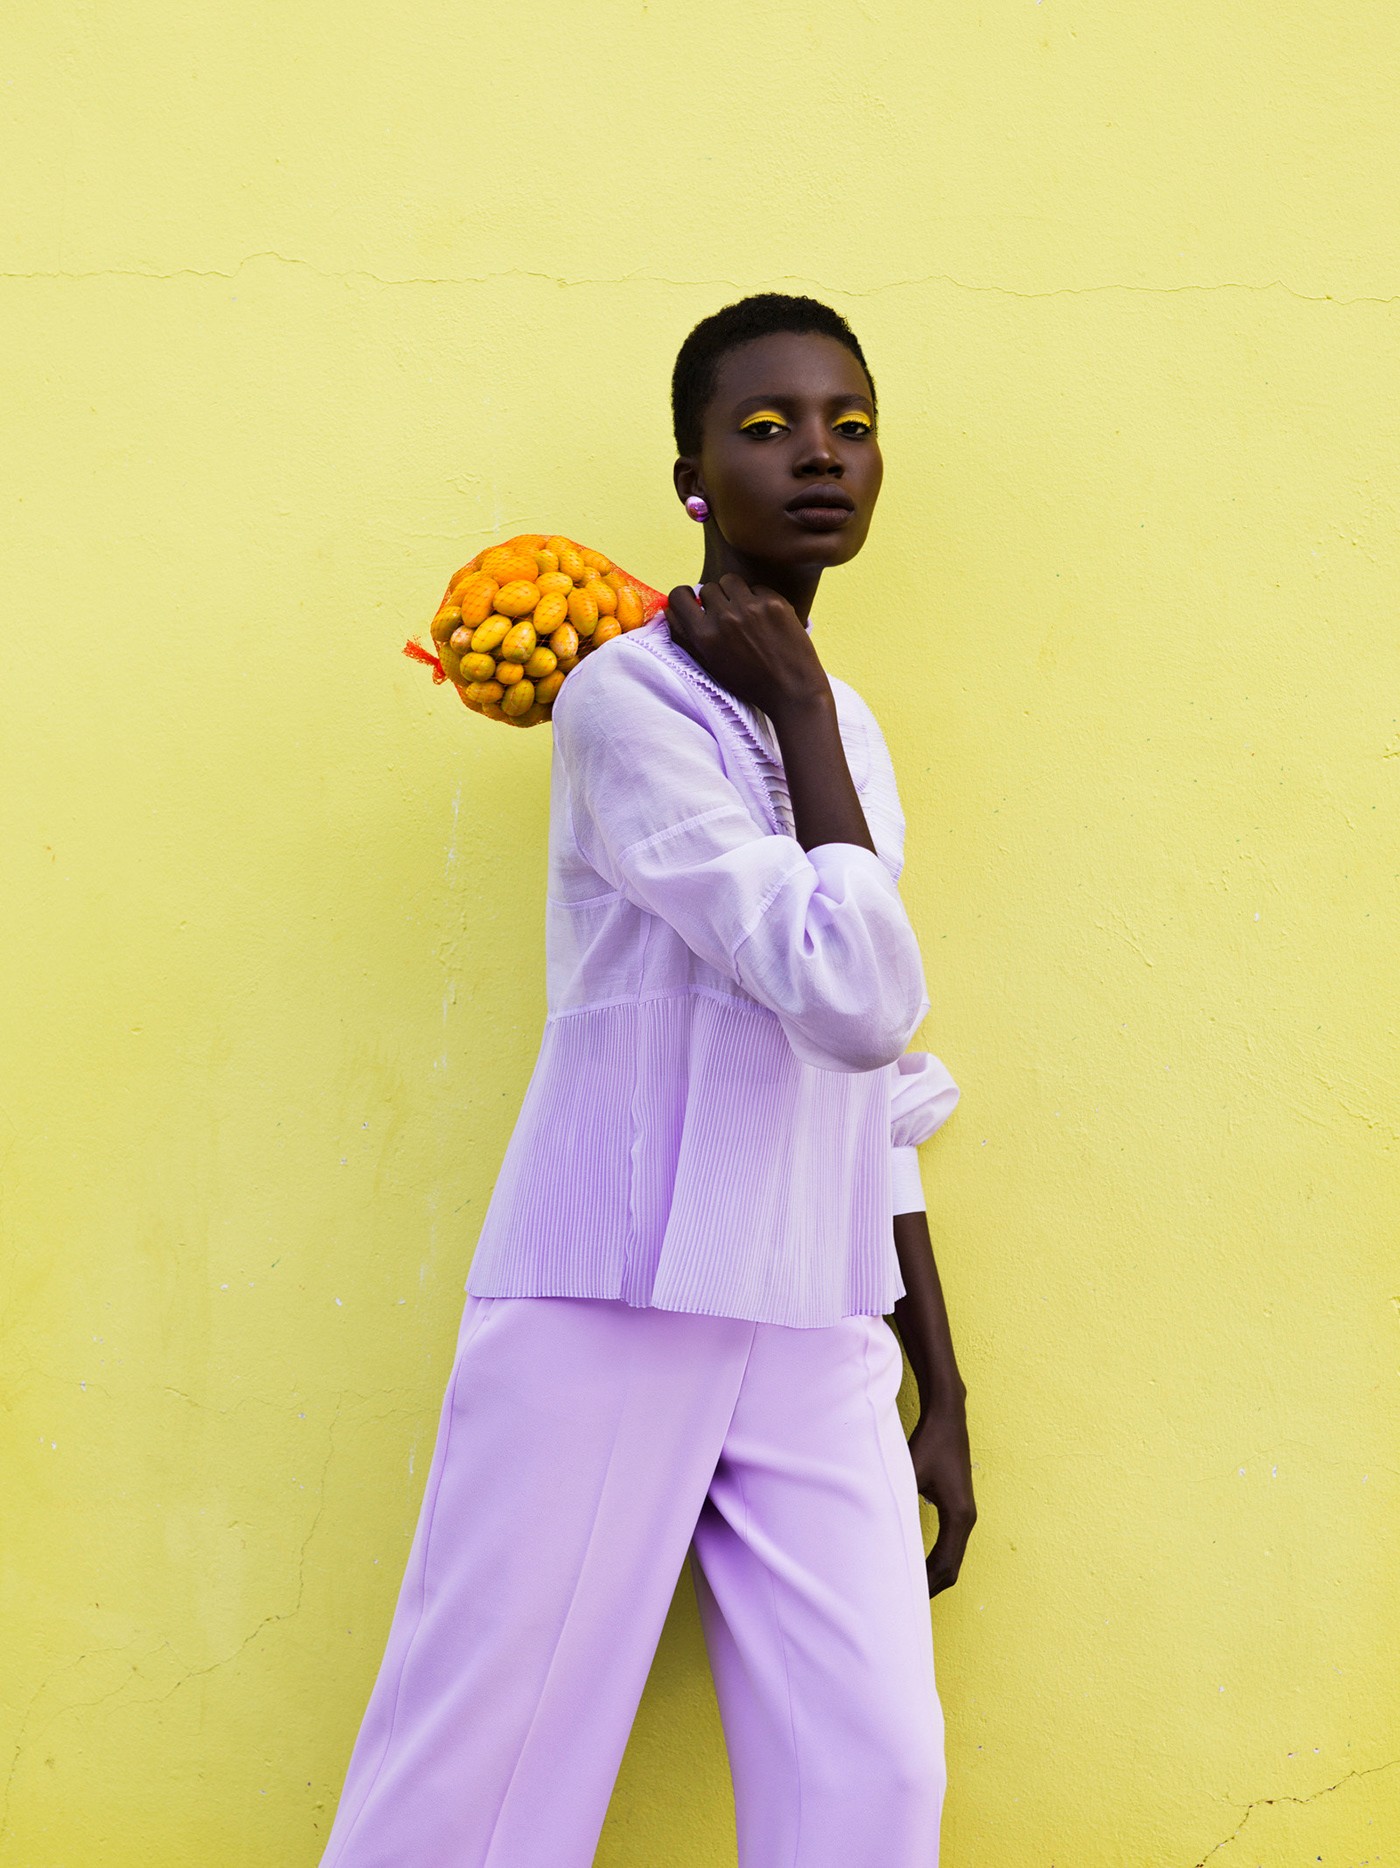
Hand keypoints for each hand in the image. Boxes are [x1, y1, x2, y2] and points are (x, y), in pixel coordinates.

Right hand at [665, 574, 829, 718]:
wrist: (792, 691)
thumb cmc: (748, 682)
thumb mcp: (709, 665)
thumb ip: (685, 637)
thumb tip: (668, 608)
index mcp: (704, 636)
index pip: (679, 596)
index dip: (685, 596)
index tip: (694, 601)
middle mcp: (724, 618)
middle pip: (709, 588)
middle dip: (716, 600)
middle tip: (729, 619)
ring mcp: (751, 607)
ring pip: (731, 581)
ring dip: (736, 593)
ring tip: (747, 614)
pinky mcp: (774, 602)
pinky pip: (757, 587)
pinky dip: (760, 600)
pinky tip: (767, 621)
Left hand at [908, 1400, 976, 1597]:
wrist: (948, 1416)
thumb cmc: (929, 1442)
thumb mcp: (908, 1473)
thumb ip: (898, 1503)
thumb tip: (878, 1530)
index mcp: (959, 1516)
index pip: (945, 1565)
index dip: (927, 1586)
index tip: (907, 1602)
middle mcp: (967, 1518)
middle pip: (951, 1567)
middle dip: (930, 1587)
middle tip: (904, 1605)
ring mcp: (965, 1512)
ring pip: (952, 1557)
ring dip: (934, 1574)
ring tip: (909, 1590)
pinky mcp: (958, 1506)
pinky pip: (951, 1543)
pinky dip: (936, 1559)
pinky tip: (917, 1563)